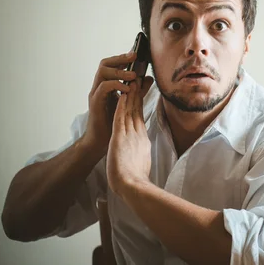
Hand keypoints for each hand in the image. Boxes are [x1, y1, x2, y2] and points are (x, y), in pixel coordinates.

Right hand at [80, 51, 152, 159]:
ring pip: (102, 72)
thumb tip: (148, 77)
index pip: (112, 65)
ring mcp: (95, 93)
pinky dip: (116, 85)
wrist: (101, 142)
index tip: (137, 54)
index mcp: (106, 85)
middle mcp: (99, 87)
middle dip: (120, 58)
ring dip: (119, 71)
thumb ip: (137, 90)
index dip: (123, 58)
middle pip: (105, 63)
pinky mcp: (95, 102)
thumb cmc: (113, 123)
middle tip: (134, 57)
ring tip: (133, 75)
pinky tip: (127, 89)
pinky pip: (103, 87)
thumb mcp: (128, 103)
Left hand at [106, 78, 152, 196]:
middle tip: (138, 78)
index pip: (140, 116)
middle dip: (137, 93)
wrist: (133, 186)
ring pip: (130, 110)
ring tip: (131, 80)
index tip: (140, 90)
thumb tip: (143, 156)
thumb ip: (141, 155)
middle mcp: (137, 134)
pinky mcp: (120, 137)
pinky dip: (122, 105)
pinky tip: (122, 94)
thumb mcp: (141, 162)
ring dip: (130, 94)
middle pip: (137, 110)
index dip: (140, 102)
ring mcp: (130, 135)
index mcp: (142, 139)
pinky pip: (121, 117)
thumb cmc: (135, 180)